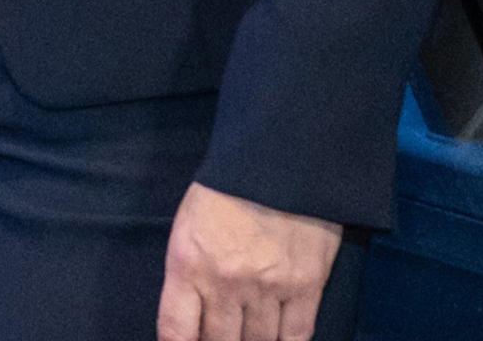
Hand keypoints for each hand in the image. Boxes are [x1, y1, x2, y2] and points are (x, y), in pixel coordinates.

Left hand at [159, 181, 343, 340]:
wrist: (278, 160)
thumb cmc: (226, 189)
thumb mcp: (188, 226)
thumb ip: (189, 272)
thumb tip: (194, 314)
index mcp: (188, 264)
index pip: (176, 330)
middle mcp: (226, 283)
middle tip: (221, 336)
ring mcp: (268, 288)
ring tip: (248, 336)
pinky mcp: (306, 287)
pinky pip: (296, 336)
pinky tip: (277, 340)